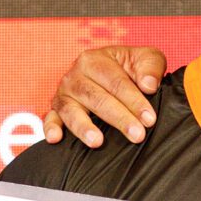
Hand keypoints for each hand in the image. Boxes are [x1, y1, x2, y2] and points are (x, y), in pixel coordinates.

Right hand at [41, 46, 170, 147]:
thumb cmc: (129, 67)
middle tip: (137, 135)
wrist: (111, 72)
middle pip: (97, 98)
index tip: (149, 119)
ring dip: (83, 127)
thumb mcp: (145, 58)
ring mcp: (63, 93)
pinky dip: (50, 128)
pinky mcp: (56, 109)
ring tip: (97, 142)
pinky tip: (55, 138)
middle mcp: (75, 75)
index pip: (116, 82)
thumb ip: (151, 67)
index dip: (134, 101)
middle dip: (118, 118)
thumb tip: (149, 85)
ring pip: (72, 110)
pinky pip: (50, 118)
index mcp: (95, 60)